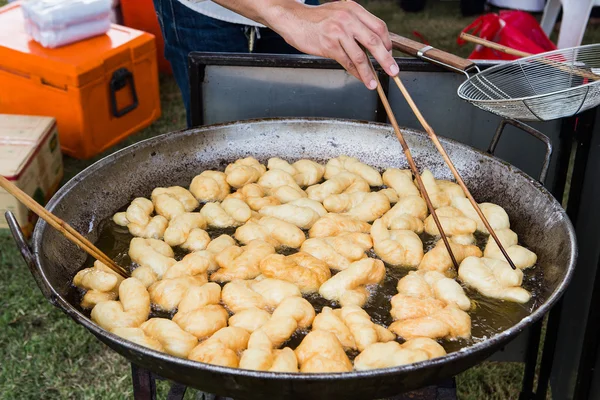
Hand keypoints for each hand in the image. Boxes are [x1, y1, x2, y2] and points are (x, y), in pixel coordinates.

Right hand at [266, 0, 398, 88]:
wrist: (293, 19)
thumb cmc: (316, 19)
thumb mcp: (340, 14)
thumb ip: (356, 26)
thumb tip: (371, 47)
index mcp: (354, 9)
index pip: (379, 27)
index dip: (387, 43)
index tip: (389, 55)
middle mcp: (348, 18)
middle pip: (374, 41)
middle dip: (386, 59)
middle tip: (394, 71)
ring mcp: (338, 32)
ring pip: (360, 56)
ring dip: (369, 72)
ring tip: (374, 83)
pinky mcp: (329, 45)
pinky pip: (346, 62)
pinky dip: (355, 72)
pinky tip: (360, 78)